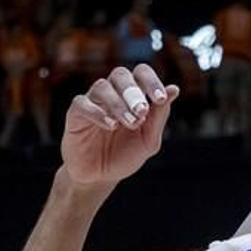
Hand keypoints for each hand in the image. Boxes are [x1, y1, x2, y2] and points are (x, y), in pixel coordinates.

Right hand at [61, 65, 179, 186]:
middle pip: (121, 74)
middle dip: (134, 92)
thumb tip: (174, 89)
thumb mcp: (148, 139)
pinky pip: (83, 104)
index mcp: (132, 95)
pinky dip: (98, 113)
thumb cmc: (124, 155)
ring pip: (103, 87)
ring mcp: (92, 101)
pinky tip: (110, 125)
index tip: (161, 99)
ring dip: (119, 104)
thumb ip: (160, 116)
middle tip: (142, 112)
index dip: (151, 81)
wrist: (100, 177)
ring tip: (130, 124)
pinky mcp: (76, 114)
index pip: (141, 73)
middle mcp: (112, 93)